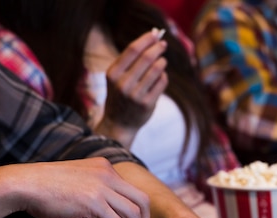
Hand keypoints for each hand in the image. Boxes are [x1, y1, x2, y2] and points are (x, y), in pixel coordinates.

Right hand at [18, 158, 149, 217]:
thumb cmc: (45, 188)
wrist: (25, 184)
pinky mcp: (94, 202)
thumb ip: (96, 198)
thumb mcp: (78, 186)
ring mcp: (102, 187)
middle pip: (142, 200)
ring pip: (134, 213)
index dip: (139, 211)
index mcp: (104, 168)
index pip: (133, 190)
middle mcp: (108, 174)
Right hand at [95, 30, 168, 146]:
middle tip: (163, 44)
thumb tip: (152, 38)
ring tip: (162, 61)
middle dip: (157, 48)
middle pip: (146, 58)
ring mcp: (135, 95)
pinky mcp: (147, 104)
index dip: (146, 39)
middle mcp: (123, 84)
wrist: (118, 123)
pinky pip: (161, 82)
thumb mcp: (116, 77)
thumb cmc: (120, 94)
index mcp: (113, 73)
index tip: (155, 34)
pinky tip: (160, 77)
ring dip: (162, 62)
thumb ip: (130, 60)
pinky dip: (163, 76)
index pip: (132, 50)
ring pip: (157, 69)